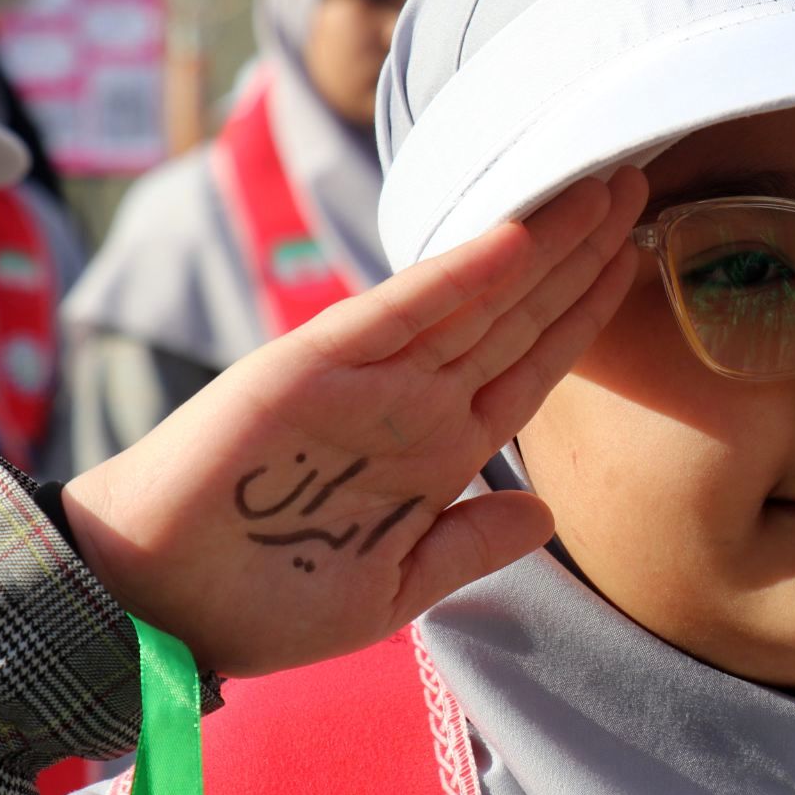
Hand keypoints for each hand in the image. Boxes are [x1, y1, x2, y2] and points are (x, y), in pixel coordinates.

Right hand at [63, 169, 646, 676]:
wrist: (156, 613)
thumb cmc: (267, 601)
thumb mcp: (396, 589)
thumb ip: (470, 546)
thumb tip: (546, 513)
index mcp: (438, 452)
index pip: (531, 367)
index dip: (584, 313)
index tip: (635, 257)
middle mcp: (412, 403)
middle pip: (517, 315)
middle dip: (580, 253)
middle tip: (637, 181)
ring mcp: (365, 379)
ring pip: (474, 298)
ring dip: (541, 243)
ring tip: (603, 187)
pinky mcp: (309, 368)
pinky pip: (397, 315)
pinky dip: (455, 276)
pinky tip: (514, 237)